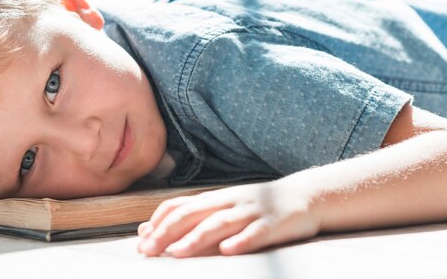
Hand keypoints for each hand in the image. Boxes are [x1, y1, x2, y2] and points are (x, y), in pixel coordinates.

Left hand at [137, 180, 320, 256]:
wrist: (304, 195)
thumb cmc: (256, 208)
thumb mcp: (222, 208)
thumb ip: (190, 217)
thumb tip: (147, 229)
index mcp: (215, 198)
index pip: (179, 205)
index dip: (159, 222)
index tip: (142, 240)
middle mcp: (229, 201)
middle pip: (193, 214)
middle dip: (168, 232)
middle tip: (148, 250)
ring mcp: (251, 211)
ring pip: (220, 223)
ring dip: (196, 238)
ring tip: (177, 253)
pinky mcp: (274, 224)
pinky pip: (256, 233)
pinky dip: (241, 241)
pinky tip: (228, 251)